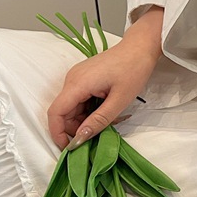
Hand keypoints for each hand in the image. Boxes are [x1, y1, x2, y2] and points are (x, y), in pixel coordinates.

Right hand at [46, 7, 163, 150]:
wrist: (140, 48)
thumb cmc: (133, 70)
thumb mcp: (119, 100)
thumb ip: (99, 121)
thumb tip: (80, 138)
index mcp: (77, 84)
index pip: (56, 112)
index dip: (58, 133)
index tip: (69, 148)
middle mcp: (72, 80)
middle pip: (64, 112)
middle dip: (76, 128)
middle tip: (99, 135)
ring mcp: (77, 78)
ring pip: (72, 107)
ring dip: (85, 120)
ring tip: (108, 121)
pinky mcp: (84, 78)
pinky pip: (80, 100)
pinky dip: (89, 110)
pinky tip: (106, 111)